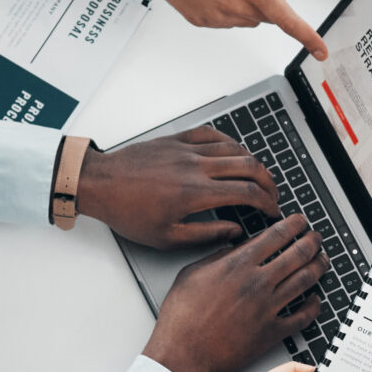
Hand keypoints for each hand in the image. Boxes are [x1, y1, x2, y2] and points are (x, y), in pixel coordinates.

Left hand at [74, 127, 279, 247]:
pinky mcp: (176, 139)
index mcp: (194, 193)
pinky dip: (230, 142)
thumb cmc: (127, 212)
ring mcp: (186, 149)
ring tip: (257, 176)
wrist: (99, 184)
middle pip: (249, 166)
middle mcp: (195, 167)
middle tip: (272, 194)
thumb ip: (205, 234)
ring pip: (234, 148)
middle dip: (268, 181)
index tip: (272, 210)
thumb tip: (233, 231)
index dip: (266, 202)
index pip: (246, 192)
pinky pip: (212, 134)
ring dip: (252, 162)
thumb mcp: (166, 237)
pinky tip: (235, 151)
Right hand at [112, 0, 328, 58]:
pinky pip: (229, 20)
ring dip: (248, 2)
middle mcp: (235, 5)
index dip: (307, 37)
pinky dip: (229, 6)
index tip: (320, 50)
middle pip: (269, 14)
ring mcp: (218, 17)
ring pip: (249, 18)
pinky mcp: (203, 22)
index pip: (287, 19)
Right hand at [142, 215, 326, 371]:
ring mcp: (268, 308)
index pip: (277, 235)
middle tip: (317, 238)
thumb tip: (235, 244)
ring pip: (305, 281)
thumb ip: (218, 255)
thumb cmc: (181, 317)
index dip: (294, 225)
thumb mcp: (192, 273)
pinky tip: (316, 299)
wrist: (183, 352)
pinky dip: (314, 306)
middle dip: (312, 242)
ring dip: (318, 267)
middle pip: (297, 255)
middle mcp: (257, 283)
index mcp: (238, 265)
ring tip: (323, 260)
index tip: (300, 221)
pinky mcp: (271, 332)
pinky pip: (303, 317)